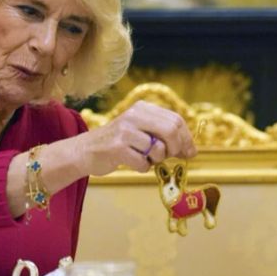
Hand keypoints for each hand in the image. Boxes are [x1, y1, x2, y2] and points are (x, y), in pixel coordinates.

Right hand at [75, 101, 196, 175]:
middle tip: (170, 157)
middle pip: (171, 131)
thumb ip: (163, 135)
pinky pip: (143, 163)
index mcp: (142, 108)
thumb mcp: (140, 130)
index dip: (186, 138)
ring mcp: (125, 131)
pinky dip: (142, 167)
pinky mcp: (117, 148)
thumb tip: (191, 150)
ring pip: (158, 149)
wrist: (84, 151)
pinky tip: (132, 162)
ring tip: (144, 158)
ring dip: (155, 160)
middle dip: (176, 148)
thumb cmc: (117, 143)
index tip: (190, 152)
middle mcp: (134, 115)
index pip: (176, 119)